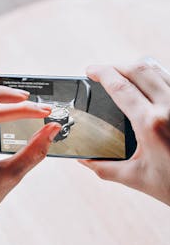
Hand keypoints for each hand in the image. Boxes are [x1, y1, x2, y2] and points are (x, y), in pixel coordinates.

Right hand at [80, 61, 169, 204]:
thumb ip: (104, 168)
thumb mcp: (136, 178)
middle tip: (102, 72)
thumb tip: (84, 160)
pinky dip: (153, 74)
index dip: (102, 73)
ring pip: (156, 69)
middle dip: (116, 66)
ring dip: (135, 68)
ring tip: (121, 76)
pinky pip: (168, 78)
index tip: (90, 71)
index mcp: (150, 123)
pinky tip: (144, 84)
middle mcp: (169, 106)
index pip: (121, 87)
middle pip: (138, 69)